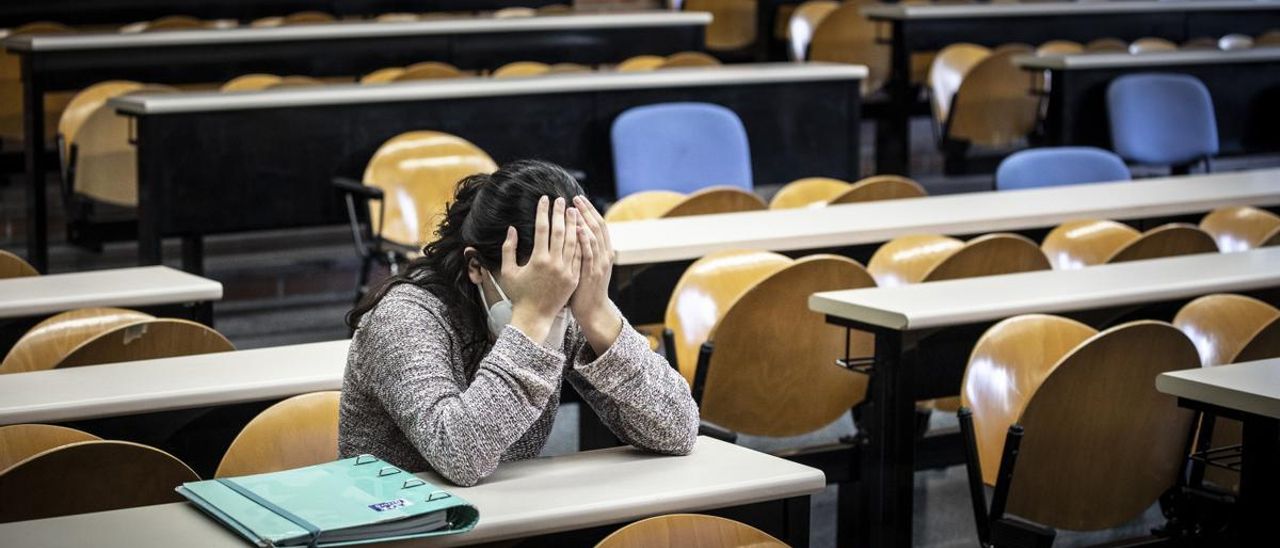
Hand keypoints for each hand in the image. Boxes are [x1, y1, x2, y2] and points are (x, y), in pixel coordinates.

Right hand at [502, 196, 581, 342]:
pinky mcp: (574, 278)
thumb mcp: (508, 271)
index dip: (543, 212)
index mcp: (538, 260)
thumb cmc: (518, 294)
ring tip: (573, 211)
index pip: (542, 229)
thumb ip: (508, 248)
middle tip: (561, 200)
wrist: (534, 317)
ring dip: (573, 224)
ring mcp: (567, 271)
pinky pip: (579, 256)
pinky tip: (580, 231)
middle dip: (560, 213)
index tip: (544, 199)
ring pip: (573, 242)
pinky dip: (580, 242)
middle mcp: (554, 264)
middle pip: (560, 231)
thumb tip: (512, 229)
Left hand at [569, 195, 620, 354]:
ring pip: (594, 236)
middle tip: (574, 198)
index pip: (598, 226)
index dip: (589, 211)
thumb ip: (583, 251)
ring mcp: (599, 264)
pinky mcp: (591, 273)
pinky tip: (576, 228)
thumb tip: (572, 233)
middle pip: (597, 227)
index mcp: (603, 252)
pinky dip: (584, 239)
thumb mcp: (586, 267)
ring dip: (584, 221)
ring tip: (573, 208)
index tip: (578, 200)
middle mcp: (604, 255)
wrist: (592, 311)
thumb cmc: (584, 290)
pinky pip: (588, 252)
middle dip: (586, 211)